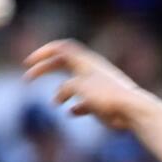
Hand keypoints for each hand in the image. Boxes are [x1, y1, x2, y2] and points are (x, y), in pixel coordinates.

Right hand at [23, 39, 142, 128]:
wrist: (134, 112)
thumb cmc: (108, 97)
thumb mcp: (81, 88)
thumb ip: (65, 87)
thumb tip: (59, 97)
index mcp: (86, 62)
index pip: (61, 48)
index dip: (43, 51)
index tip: (29, 62)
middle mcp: (92, 72)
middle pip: (63, 64)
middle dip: (45, 70)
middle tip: (27, 78)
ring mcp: (98, 87)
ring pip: (73, 85)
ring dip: (61, 92)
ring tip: (55, 103)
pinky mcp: (103, 103)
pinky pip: (85, 102)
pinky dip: (76, 106)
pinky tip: (71, 113)